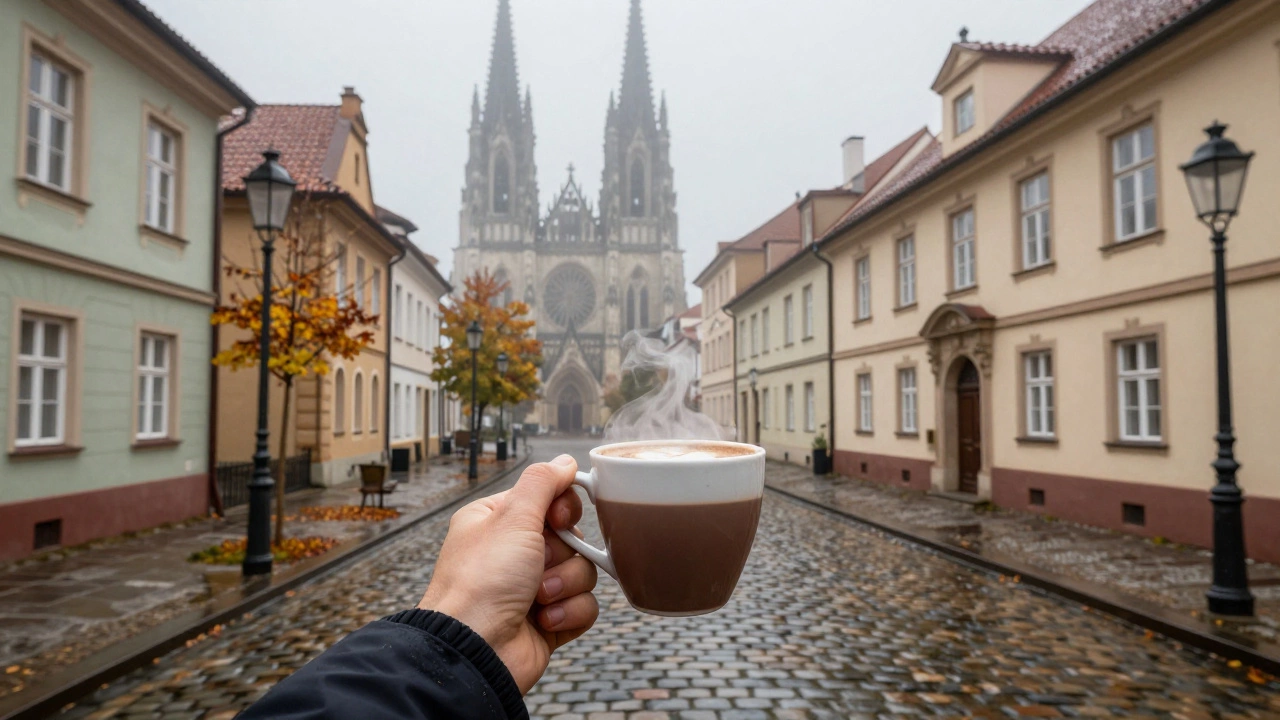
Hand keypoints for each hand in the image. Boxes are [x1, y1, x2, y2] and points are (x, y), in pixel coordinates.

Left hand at [418, 455, 598, 692]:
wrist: (474, 650)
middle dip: (562, 554)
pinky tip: (543, 621)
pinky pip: (584, 606)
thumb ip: (542, 483)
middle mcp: (514, 553)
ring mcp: (531, 588)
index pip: (550, 500)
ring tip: (538, 599)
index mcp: (498, 523)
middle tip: (539, 564)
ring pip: (582, 572)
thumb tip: (564, 462)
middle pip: (572, 537)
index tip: (558, 519)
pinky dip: (568, 614)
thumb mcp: (512, 518)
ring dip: (565, 585)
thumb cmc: (481, 583)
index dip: (563, 510)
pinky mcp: (549, 620)